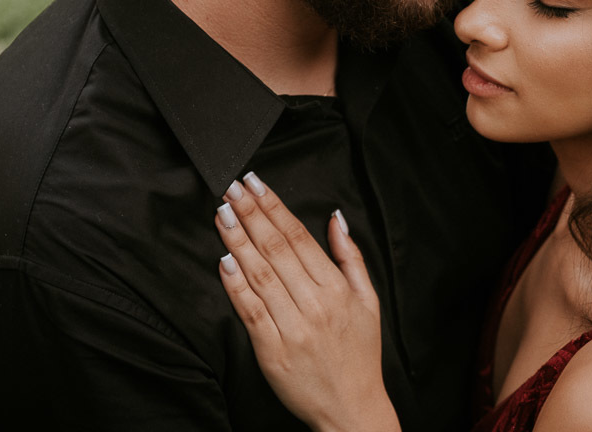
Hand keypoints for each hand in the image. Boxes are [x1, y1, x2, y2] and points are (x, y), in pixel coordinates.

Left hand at [216, 172, 400, 431]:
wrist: (352, 408)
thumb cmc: (359, 354)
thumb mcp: (369, 301)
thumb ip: (351, 257)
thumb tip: (336, 218)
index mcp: (337, 289)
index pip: (299, 236)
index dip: (274, 207)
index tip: (255, 184)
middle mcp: (315, 304)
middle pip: (276, 248)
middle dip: (250, 213)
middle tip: (231, 188)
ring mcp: (293, 327)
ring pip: (260, 274)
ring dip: (237, 240)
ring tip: (222, 213)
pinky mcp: (272, 351)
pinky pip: (250, 311)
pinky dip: (235, 284)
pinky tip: (223, 260)